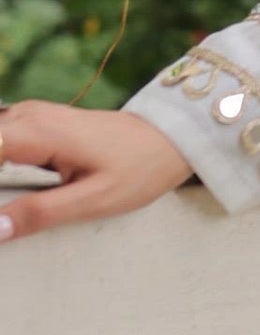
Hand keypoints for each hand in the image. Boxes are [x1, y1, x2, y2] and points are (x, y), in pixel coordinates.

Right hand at [0, 102, 193, 241]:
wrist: (168, 139)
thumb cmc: (137, 168)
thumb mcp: (93, 200)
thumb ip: (40, 213)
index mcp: (37, 132)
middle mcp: (27, 116)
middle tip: (4, 218)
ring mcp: (29, 116)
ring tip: (12, 208)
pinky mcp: (34, 123)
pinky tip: (12, 195)